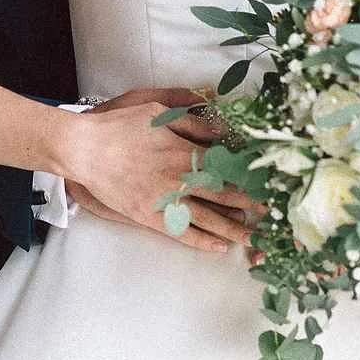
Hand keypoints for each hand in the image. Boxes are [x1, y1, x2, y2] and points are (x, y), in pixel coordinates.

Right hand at [57, 93, 264, 252]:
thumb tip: (221, 128)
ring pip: (207, 220)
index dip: (251, 177)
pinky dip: (201, 241)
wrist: (85, 149)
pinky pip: (180, 233)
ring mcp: (164, 201)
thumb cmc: (121, 126)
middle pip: (224, 196)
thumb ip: (192, 122)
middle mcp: (179, 179)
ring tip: (254, 240)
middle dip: (251, 206)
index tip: (270, 185)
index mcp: (184, 152)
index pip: (227, 167)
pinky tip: (218, 247)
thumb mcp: (159, 112)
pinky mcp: (148, 217)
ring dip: (232, 230)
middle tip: (273, 216)